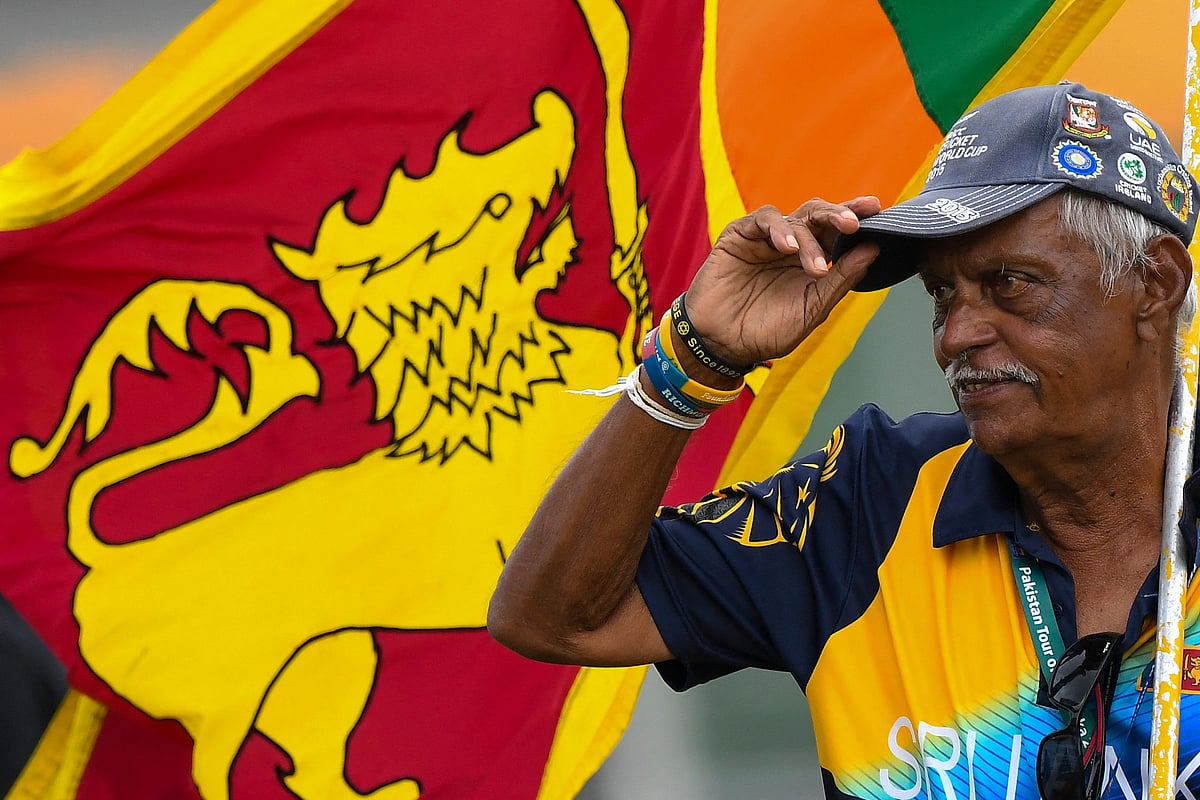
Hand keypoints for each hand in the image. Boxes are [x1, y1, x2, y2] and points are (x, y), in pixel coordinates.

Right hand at [683, 197, 881, 366]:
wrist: (722, 345)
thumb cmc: (767, 331)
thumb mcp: (812, 309)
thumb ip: (841, 280)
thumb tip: (873, 249)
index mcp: (812, 260)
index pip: (837, 232)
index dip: (856, 218)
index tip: (877, 210)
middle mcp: (791, 246)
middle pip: (820, 215)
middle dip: (840, 215)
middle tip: (853, 225)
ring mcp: (765, 240)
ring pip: (797, 218)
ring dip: (810, 239)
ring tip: (816, 268)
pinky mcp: (739, 236)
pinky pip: (763, 220)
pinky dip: (779, 230)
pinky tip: (785, 248)